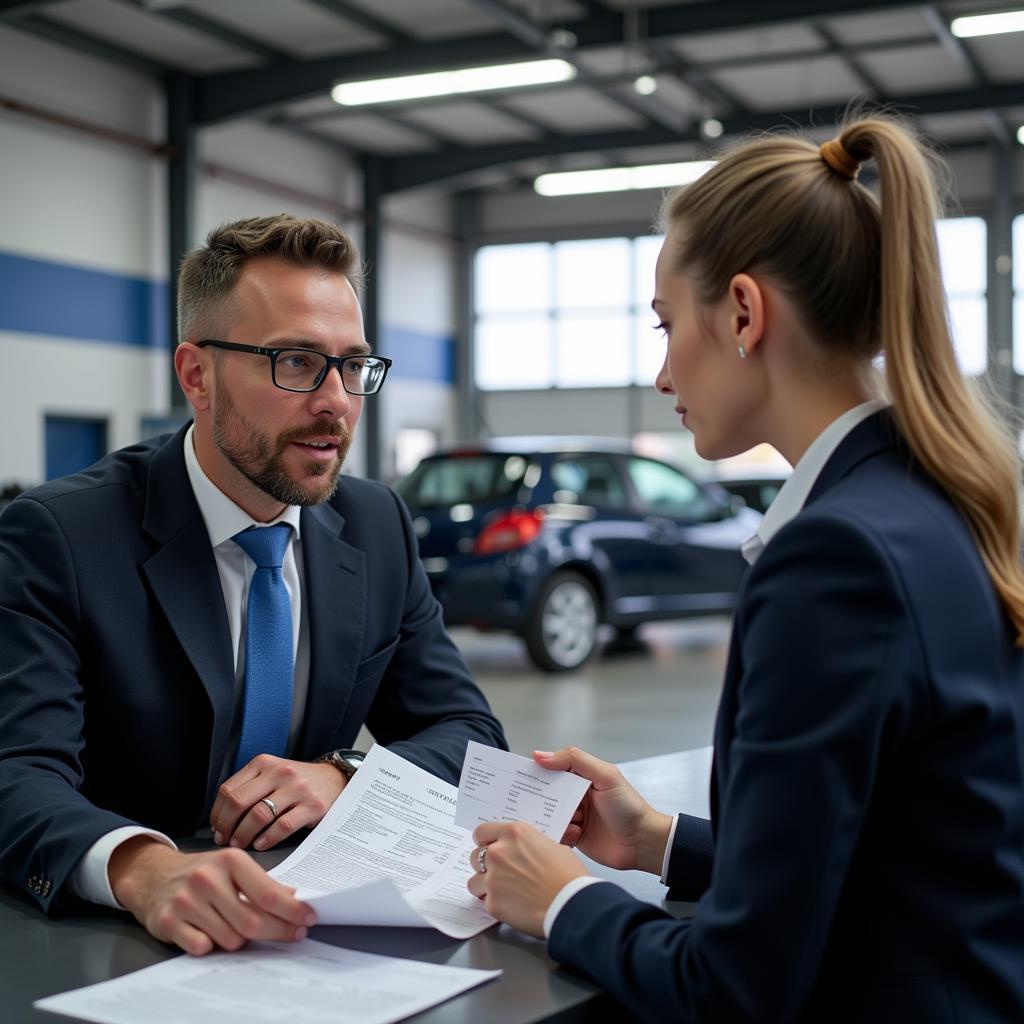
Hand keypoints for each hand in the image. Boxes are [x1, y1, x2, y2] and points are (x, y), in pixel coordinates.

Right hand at [109, 837, 314, 955]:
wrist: (153, 875)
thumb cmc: (202, 873)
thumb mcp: (234, 867)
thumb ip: (263, 884)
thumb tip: (296, 900)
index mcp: (230, 860)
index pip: (268, 893)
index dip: (292, 910)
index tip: (308, 919)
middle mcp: (207, 878)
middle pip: (252, 921)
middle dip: (277, 931)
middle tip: (292, 934)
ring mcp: (186, 901)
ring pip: (230, 939)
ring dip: (239, 939)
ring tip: (234, 926)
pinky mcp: (168, 921)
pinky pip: (202, 947)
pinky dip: (211, 945)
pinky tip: (208, 931)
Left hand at [210, 754, 345, 850]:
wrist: (334, 778)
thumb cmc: (296, 782)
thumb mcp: (272, 773)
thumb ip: (249, 788)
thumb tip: (220, 818)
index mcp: (263, 763)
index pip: (228, 789)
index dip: (218, 813)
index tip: (217, 828)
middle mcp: (279, 772)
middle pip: (239, 802)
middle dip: (227, 826)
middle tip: (225, 840)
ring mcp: (297, 788)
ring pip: (258, 815)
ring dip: (244, 835)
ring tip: (241, 844)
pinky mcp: (312, 805)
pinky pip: (282, 826)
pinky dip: (267, 839)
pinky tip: (261, 844)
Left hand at [466, 822, 586, 937]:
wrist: (571, 905)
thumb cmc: (569, 876)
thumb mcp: (552, 846)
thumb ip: (529, 845)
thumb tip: (523, 851)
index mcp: (514, 834)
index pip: (482, 831)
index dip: (485, 841)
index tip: (487, 847)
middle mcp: (499, 853)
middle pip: (475, 856)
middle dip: (485, 865)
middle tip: (500, 872)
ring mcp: (493, 878)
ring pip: (474, 881)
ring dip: (485, 886)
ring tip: (503, 892)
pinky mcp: (493, 903)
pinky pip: (485, 902)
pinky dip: (495, 904)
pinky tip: (511, 905)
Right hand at [535, 747, 672, 874]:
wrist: (643, 843)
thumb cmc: (629, 806)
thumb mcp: (605, 775)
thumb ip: (575, 760)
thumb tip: (541, 755)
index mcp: (580, 777)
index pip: (551, 770)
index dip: (535, 771)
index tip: (517, 775)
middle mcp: (574, 796)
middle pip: (545, 794)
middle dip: (536, 798)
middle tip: (523, 802)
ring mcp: (573, 817)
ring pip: (548, 815)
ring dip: (548, 818)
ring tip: (554, 819)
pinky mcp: (573, 837)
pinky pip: (555, 834)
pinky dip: (559, 834)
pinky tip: (573, 834)